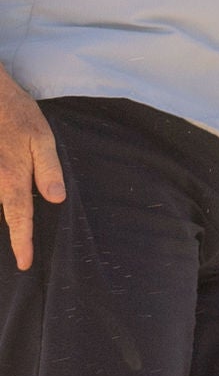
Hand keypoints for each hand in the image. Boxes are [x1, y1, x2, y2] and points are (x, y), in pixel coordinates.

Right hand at [0, 72, 64, 272]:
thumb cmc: (16, 113)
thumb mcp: (42, 138)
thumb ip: (48, 170)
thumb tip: (55, 200)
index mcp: (11, 177)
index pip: (20, 217)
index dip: (22, 242)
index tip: (25, 263)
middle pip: (4, 212)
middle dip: (13, 232)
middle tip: (22, 254)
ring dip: (6, 213)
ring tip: (20, 233)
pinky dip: (2, 195)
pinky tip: (9, 200)